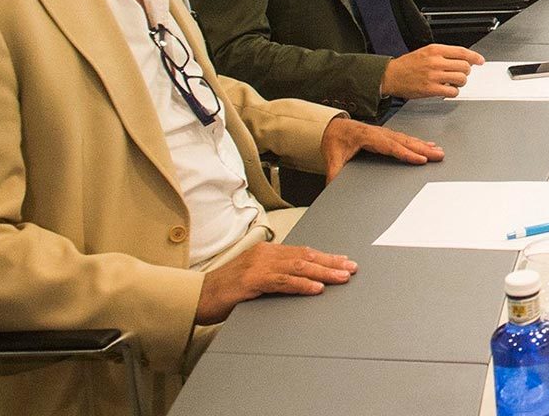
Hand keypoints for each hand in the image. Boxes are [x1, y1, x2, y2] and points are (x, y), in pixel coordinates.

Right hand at [195, 241, 356, 324]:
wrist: (197, 297)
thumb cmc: (225, 291)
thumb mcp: (255, 279)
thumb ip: (276, 276)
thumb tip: (303, 280)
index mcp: (266, 252)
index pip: (302, 252)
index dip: (325, 257)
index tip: (344, 261)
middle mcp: (264, 255)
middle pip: (305, 256)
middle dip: (331, 263)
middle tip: (351, 268)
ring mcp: (258, 266)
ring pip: (298, 267)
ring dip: (323, 273)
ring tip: (341, 278)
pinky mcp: (251, 281)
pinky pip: (282, 281)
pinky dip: (301, 284)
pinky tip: (316, 288)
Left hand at [319, 116, 443, 180]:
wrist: (331, 124)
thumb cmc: (334, 138)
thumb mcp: (332, 157)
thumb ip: (334, 172)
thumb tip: (333, 187)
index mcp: (368, 137)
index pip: (391, 147)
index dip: (407, 153)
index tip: (421, 159)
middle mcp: (379, 133)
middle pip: (405, 141)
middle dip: (423, 149)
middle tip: (439, 155)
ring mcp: (384, 132)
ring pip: (407, 139)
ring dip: (423, 145)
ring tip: (438, 151)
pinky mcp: (386, 134)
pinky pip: (404, 138)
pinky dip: (417, 142)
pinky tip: (426, 145)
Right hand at [380, 44, 483, 98]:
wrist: (390, 75)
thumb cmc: (407, 65)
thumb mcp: (425, 52)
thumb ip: (443, 54)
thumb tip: (462, 59)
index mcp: (435, 50)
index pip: (462, 52)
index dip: (474, 57)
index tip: (480, 60)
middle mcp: (435, 61)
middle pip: (465, 66)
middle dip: (465, 71)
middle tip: (460, 74)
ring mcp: (433, 76)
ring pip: (461, 79)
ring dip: (460, 82)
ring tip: (453, 82)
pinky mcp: (431, 89)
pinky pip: (452, 91)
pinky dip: (453, 92)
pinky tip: (448, 90)